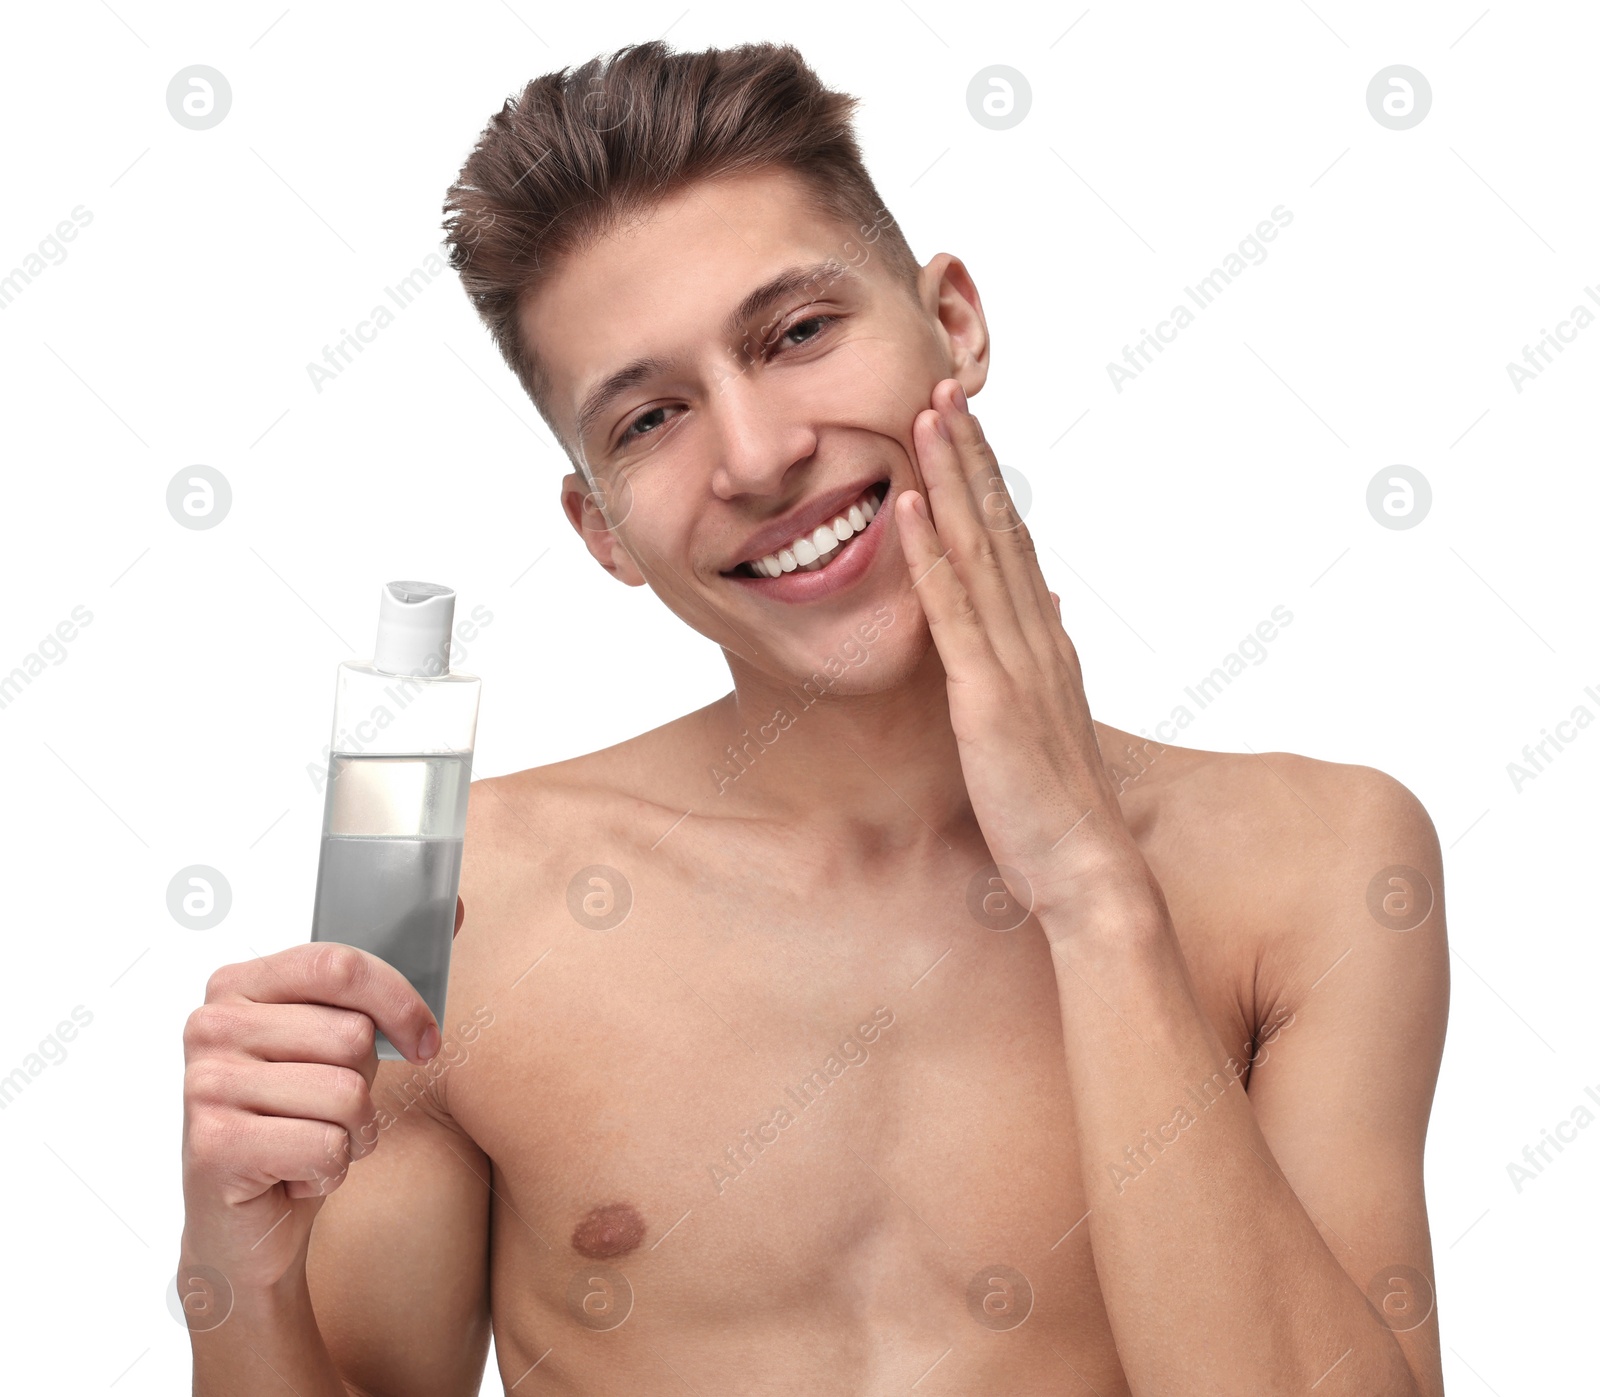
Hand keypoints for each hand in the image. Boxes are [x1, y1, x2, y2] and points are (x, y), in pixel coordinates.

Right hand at [180, 943, 440, 1292]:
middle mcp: (211, 1025)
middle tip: (331, 1112)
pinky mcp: (214, 1146)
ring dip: (353, 1133)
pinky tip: (295, 1175)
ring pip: (346, 1094)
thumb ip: (380, 980)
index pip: (340, 965)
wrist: (243, 1225)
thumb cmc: (297, 1120)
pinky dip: (332, 1170)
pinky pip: (327, 1146)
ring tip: (315, 1143)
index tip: (425, 1041)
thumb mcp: (339, 1043)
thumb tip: (452, 907)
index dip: (399, 1002)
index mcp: (239, 984)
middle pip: (350, 1036)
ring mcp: (205, 1084)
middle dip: (365, 1086)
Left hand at [893, 378, 1159, 931]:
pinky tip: (909, 509)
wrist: (1088, 868)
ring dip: (951, 480)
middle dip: (969, 454)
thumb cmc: (1060, 804)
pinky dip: (931, 556)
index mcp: (1045, 640)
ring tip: (925, 417)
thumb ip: (1042, 654)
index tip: (963, 426)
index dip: (987, 479)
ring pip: (979, 551)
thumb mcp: (1051, 716)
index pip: (1013, 540)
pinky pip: (955, 613)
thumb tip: (1047, 603)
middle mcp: (1036, 635)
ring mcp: (1015, 662)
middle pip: (1000, 525)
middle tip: (943, 386)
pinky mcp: (989, 697)